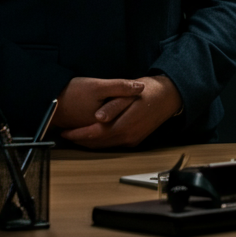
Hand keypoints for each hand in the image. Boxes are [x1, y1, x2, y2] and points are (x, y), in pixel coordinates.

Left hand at [59, 74, 182, 148]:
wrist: (170, 96)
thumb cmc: (150, 90)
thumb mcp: (131, 92)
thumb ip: (114, 105)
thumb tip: (98, 117)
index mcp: (125, 125)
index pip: (95, 134)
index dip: (78, 134)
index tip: (65, 132)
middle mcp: (128, 137)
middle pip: (98, 144)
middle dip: (80, 140)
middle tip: (65, 135)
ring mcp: (132, 140)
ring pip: (105, 146)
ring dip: (89, 142)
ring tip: (75, 135)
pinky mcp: (135, 140)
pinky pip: (113, 144)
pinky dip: (100, 141)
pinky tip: (94, 135)